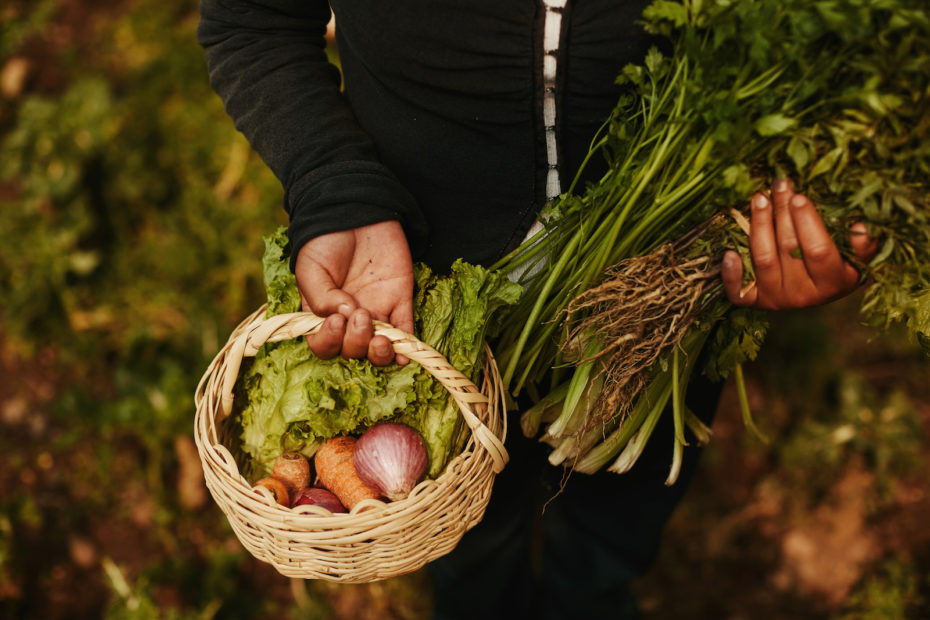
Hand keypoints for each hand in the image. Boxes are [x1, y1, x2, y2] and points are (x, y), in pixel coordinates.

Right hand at [294, 220, 413, 364]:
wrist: (355, 210)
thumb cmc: (325, 239)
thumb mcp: (311, 267)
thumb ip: (320, 297)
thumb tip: (342, 316)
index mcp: (322, 314)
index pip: (323, 344)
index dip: (329, 341)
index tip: (335, 321)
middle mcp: (348, 320)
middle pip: (351, 350)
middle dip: (355, 341)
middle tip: (359, 314)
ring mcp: (376, 312)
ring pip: (377, 349)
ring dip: (379, 353)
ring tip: (380, 338)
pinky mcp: (399, 302)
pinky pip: (405, 332)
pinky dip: (407, 346)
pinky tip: (405, 354)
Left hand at [721, 178, 877, 309]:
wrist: (814, 291)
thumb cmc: (837, 265)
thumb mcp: (856, 257)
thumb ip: (861, 244)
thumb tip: (861, 228)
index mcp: (833, 282)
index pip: (818, 250)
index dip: (808, 222)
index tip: (799, 196)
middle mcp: (804, 295)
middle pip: (788, 248)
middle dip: (782, 212)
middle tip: (778, 186)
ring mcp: (776, 300)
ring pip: (762, 260)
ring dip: (758, 226)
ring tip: (759, 198)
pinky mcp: (754, 302)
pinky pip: (737, 292)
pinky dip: (731, 273)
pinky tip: (728, 252)